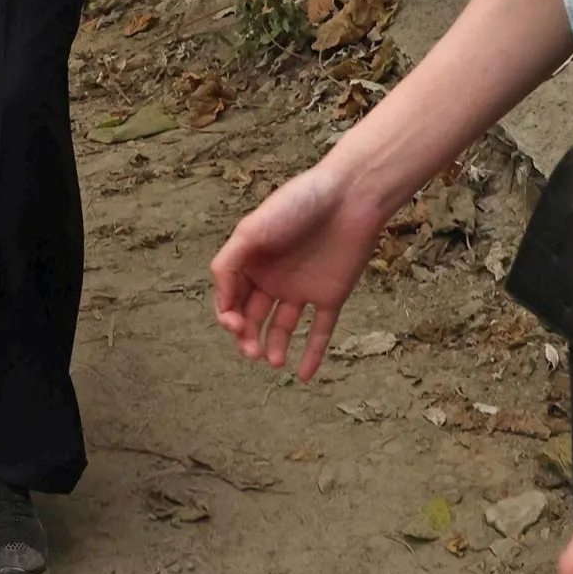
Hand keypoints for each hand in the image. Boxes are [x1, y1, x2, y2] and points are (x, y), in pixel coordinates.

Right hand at [210, 159, 391, 379]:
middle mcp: (273, 278)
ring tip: (273, 362)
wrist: (350, 197)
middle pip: (253, 317)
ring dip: (274, 347)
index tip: (236, 325)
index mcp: (250, 261)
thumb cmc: (297, 205)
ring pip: (282, 327)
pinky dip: (312, 354)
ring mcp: (302, 288)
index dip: (228, 317)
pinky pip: (320, 330)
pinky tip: (305, 376)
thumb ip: (228, 264)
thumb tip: (221, 303)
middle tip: (252, 353)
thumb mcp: (250, 230)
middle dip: (247, 338)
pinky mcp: (331, 295)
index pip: (230, 299)